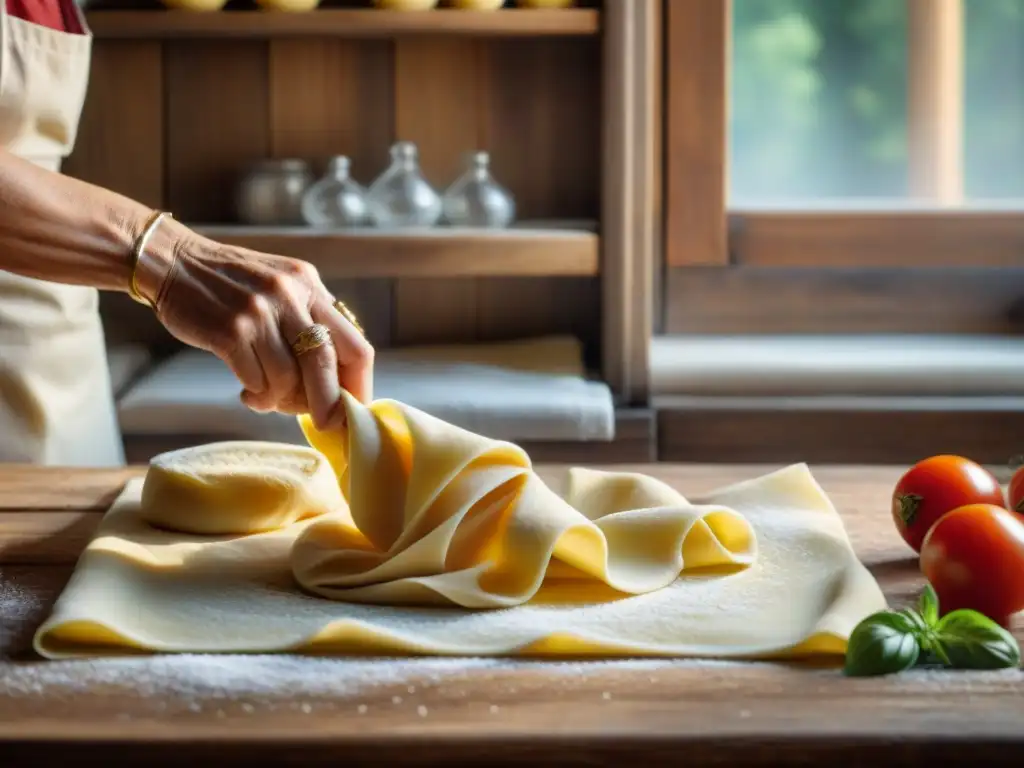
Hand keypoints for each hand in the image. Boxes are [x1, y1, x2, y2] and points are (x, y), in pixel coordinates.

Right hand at [144, 230, 372, 430]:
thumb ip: (309, 317)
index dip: (359, 384)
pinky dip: (257, 396)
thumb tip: (337, 378)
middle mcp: (289, 295)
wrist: (173, 261)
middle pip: (327, 364)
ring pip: (288, 378)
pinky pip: (256, 381)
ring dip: (281, 400)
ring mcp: (259, 312)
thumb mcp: (281, 284)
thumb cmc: (230, 283)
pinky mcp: (230, 331)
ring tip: (268, 400)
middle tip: (325, 423)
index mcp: (309, 285)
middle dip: (329, 403)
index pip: (355, 344)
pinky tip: (248, 394)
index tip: (352, 408)